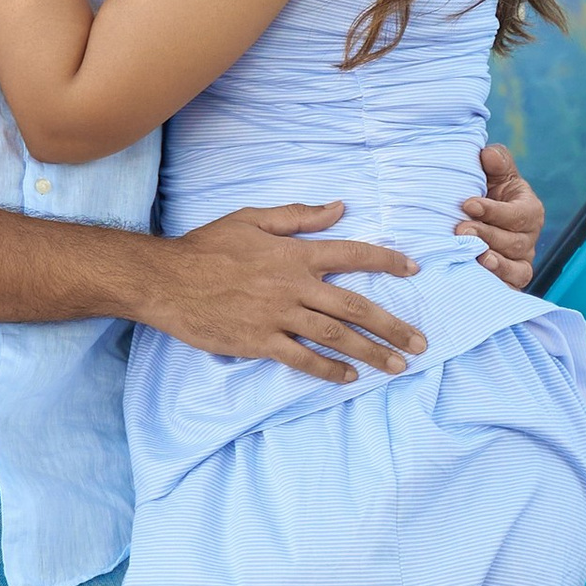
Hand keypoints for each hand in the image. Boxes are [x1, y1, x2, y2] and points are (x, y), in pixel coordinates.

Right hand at [138, 202, 426, 385]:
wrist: (166, 280)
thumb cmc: (207, 246)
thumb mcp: (252, 219)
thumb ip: (299, 217)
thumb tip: (340, 207)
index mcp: (294, 253)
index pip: (352, 254)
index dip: (386, 260)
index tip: (413, 269)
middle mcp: (292, 285)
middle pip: (354, 306)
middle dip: (391, 325)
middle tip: (419, 344)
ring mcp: (277, 316)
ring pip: (334, 336)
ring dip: (370, 352)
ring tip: (396, 366)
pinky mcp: (259, 341)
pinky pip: (301, 358)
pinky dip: (328, 369)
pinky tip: (348, 377)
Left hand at [457, 141, 544, 287]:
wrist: (474, 218)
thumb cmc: (485, 191)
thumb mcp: (492, 172)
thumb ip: (495, 161)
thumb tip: (488, 156)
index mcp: (529, 209)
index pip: (518, 213)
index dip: (494, 210)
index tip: (468, 204)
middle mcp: (529, 236)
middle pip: (514, 242)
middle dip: (487, 235)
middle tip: (461, 229)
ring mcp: (522, 260)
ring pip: (515, 266)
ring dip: (494, 261)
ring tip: (475, 255)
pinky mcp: (512, 278)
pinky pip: (512, 285)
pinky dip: (499, 282)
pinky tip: (480, 277)